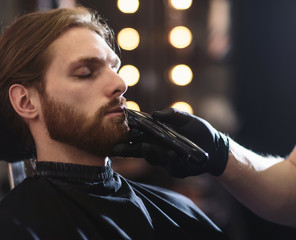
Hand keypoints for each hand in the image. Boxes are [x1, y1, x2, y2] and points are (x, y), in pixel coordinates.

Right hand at [112, 108, 228, 177]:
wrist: (215, 147)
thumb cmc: (199, 130)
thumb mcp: (186, 119)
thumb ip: (172, 115)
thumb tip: (155, 114)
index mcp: (157, 136)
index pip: (138, 136)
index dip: (127, 136)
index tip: (117, 133)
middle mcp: (158, 149)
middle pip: (139, 150)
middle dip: (128, 150)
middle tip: (118, 148)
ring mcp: (166, 160)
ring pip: (153, 159)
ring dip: (149, 153)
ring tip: (148, 147)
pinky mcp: (177, 169)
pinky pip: (172, 166)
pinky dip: (171, 160)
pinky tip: (171, 154)